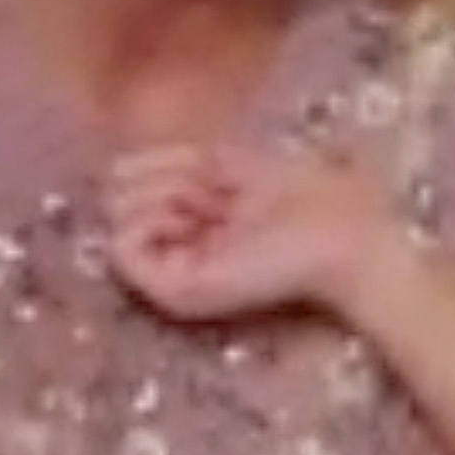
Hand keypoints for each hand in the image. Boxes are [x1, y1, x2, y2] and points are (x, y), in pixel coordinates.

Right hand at [97, 144, 411, 330]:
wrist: (339, 238)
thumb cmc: (304, 197)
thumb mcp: (232, 162)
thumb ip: (176, 163)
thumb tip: (116, 169)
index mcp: (195, 218)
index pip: (134, 179)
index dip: (162, 162)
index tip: (205, 164)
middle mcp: (178, 248)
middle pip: (122, 196)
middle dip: (163, 178)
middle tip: (214, 193)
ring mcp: (173, 274)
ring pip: (117, 219)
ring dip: (159, 195)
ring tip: (208, 208)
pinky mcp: (172, 293)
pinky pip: (119, 248)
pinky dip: (145, 224)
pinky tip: (186, 223)